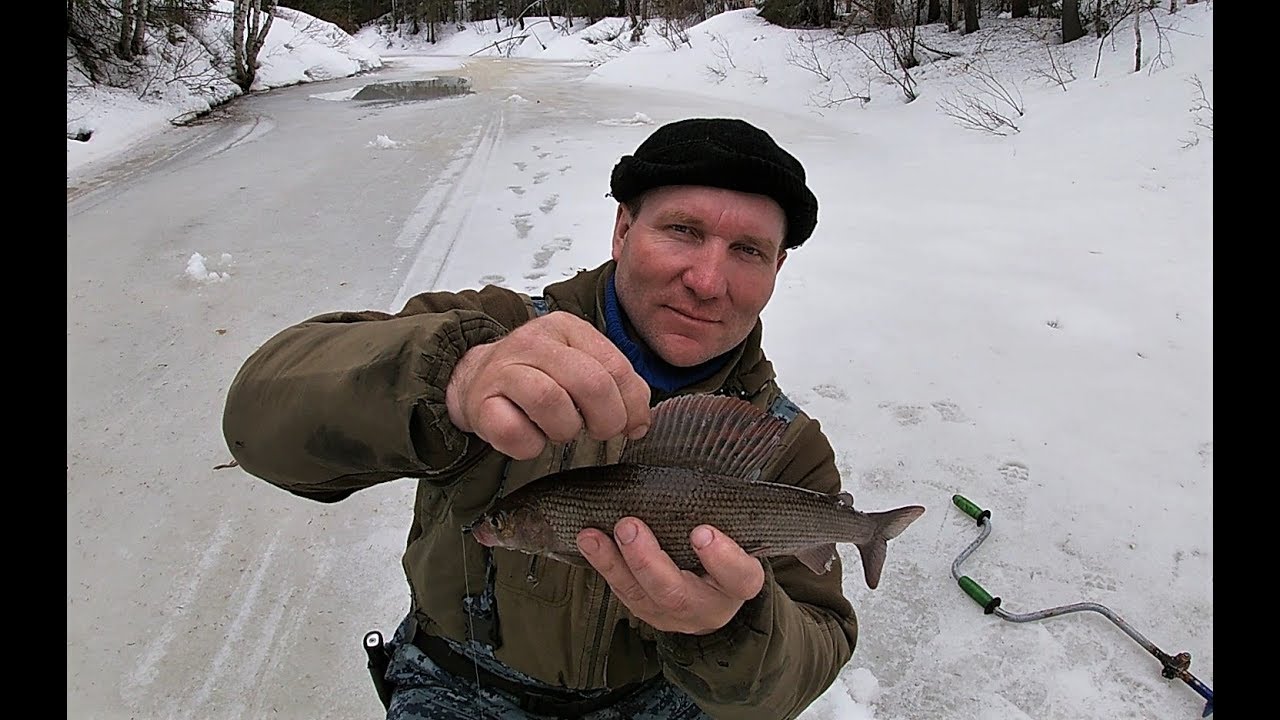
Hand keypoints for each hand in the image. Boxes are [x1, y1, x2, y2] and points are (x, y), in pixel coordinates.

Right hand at [445, 311, 650, 459]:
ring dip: (565, 429)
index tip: (633, 425)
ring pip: (551, 401)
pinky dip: (530, 444)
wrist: (475, 378)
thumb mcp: (580, 366)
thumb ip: (617, 385)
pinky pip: (515, 431)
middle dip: (606, 419)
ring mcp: (503, 370)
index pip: (615, 366)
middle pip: (590, 382)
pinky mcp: (480, 402)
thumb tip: (640, 421)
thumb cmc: (536, 377)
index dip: (632, 404)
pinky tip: (532, 437)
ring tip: (560, 429)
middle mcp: (534, 342)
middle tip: (600, 431)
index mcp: (567, 328)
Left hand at [576, 518, 765, 635]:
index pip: (739, 576)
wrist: (712, 590)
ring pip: (641, 596)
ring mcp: (673, 614)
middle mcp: (707, 606)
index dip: (722, 558)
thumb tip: (705, 466)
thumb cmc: (726, 552)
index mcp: (739, 584)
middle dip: (648, 561)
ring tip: (592, 536)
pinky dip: (604, 565)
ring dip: (613, 563)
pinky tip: (589, 542)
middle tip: (629, 527)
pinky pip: (622, 592)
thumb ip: (723, 513)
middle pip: (677, 593)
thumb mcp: (737, 534)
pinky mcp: (646, 611)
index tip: (701, 532)